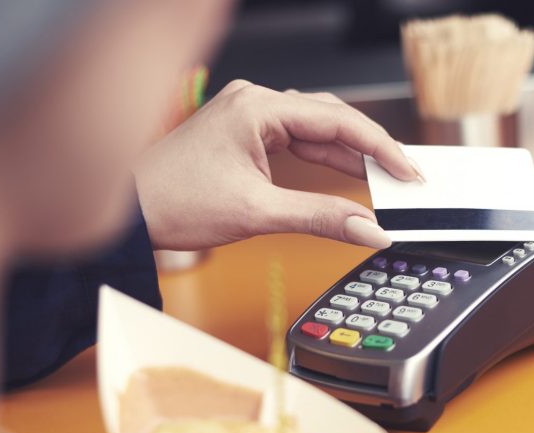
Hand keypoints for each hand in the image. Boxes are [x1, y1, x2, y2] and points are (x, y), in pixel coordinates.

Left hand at [134, 79, 421, 250]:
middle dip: (369, 148)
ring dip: (347, 154)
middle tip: (403, 177)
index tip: (407, 172)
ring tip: (382, 179)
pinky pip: (293, 139)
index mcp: (257, 107)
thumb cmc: (172, 202)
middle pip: (330, 118)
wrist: (126, 211)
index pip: (338, 120)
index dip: (380, 147)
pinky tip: (343, 173)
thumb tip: (367, 229)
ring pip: (313, 128)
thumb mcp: (257, 213)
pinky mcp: (240, 133)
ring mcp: (245, 115)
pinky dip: (321, 157)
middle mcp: (252, 101)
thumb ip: (321, 219)